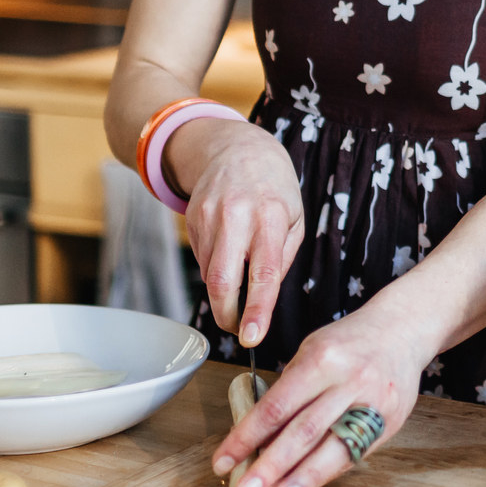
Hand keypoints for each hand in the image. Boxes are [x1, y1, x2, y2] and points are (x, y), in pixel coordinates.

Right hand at [167, 118, 303, 346]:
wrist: (236, 149)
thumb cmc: (275, 189)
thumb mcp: (294, 219)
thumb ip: (282, 258)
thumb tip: (264, 297)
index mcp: (269, 217)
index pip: (263, 273)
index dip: (256, 310)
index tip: (251, 337)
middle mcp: (235, 216)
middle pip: (221, 281)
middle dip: (227, 316)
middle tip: (238, 329)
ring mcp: (208, 217)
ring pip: (209, 274)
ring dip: (224, 290)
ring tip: (241, 273)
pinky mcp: (191, 219)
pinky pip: (201, 260)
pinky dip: (216, 267)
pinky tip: (228, 250)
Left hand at [211, 303, 434, 486]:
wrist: (403, 329)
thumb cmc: (349, 342)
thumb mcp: (313, 351)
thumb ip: (291, 390)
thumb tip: (260, 436)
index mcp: (322, 359)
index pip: (276, 406)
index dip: (246, 437)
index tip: (224, 460)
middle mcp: (350, 381)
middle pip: (304, 432)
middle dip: (271, 467)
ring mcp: (374, 403)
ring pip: (333, 448)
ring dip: (302, 479)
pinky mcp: (391, 421)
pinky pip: (354, 452)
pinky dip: (327, 472)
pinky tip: (309, 486)